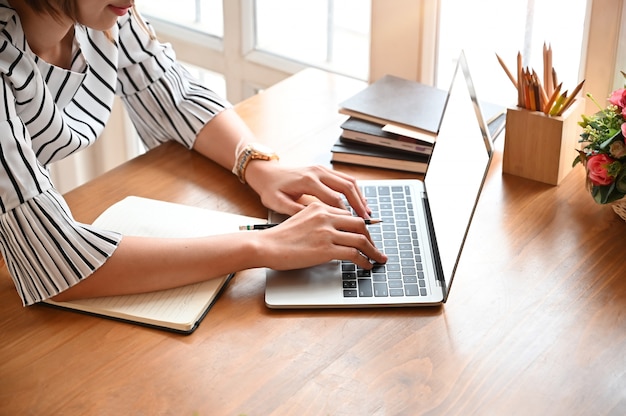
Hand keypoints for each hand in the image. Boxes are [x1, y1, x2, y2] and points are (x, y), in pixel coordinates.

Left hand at [245, 160, 371, 217]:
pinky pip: (344, 178)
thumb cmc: (270, 189)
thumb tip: (315, 221)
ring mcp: (322, 169)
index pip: (333, 198)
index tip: (352, 227)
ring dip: (359, 196)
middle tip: (368, 220)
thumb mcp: (277, 203)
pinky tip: (358, 202)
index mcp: (307, 181)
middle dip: (359, 204)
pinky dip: (354, 190)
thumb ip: (295, 211)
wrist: (265, 173)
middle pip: (346, 186)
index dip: (345, 213)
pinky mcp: (323, 170)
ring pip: (348, 180)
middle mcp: (317, 172)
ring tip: (367, 213)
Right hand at [254, 202, 386, 269]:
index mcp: (319, 207)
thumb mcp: (300, 220)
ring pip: (360, 239)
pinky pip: (354, 254)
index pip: (348, 215)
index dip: (361, 227)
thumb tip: (334, 234)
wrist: (266, 245)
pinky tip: (366, 265)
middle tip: (375, 248)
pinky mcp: (326, 249)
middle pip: (360, 224)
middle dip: (371, 238)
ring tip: (377, 259)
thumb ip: (318, 222)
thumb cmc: (279, 237)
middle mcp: (325, 216)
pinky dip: (364, 260)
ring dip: (373, 251)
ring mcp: (326, 232)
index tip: (367, 235)